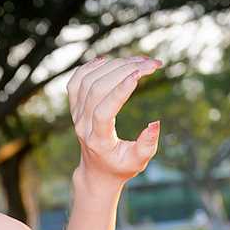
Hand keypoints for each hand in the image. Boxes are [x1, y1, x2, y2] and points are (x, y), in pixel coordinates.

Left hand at [67, 55, 162, 191]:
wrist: (97, 170)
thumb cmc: (120, 166)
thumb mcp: (138, 162)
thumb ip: (147, 145)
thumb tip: (155, 123)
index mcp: (98, 140)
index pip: (103, 111)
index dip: (119, 92)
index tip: (139, 75)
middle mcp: (82, 125)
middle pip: (97, 89)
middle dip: (124, 71)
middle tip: (151, 64)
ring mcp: (76, 114)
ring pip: (88, 80)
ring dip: (114, 65)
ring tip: (139, 60)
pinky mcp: (75, 106)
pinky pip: (77, 80)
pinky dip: (92, 66)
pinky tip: (111, 60)